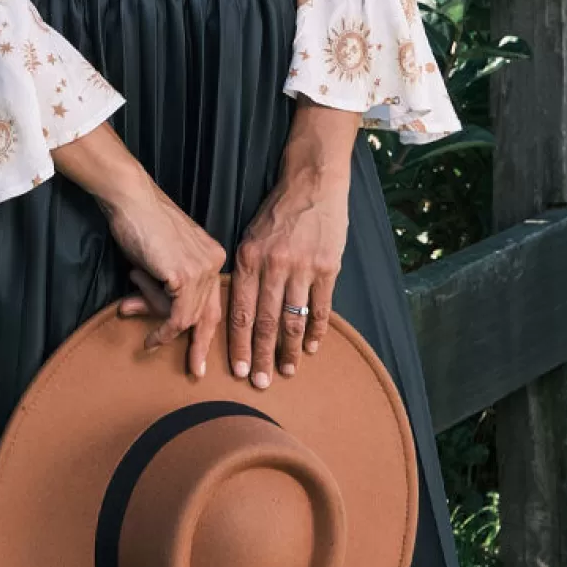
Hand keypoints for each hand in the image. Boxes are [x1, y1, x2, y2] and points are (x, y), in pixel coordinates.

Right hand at [50, 120, 224, 376]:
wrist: (130, 200)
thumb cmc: (138, 224)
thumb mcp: (154, 263)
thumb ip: (153, 289)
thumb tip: (133, 310)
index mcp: (212, 256)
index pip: (211, 300)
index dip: (203, 328)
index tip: (198, 350)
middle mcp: (214, 262)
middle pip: (211, 314)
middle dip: (202, 345)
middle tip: (196, 371)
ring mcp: (203, 269)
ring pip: (188, 316)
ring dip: (161, 325)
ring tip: (140, 326)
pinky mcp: (185, 275)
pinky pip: (177, 316)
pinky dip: (163, 331)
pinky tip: (151, 338)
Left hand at [228, 100, 355, 386]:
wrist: (313, 183)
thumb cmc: (277, 212)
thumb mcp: (249, 236)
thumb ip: (245, 271)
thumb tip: (238, 310)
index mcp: (248, 258)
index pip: (242, 312)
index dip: (240, 345)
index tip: (239, 370)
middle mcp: (274, 266)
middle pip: (267, 323)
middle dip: (262, 357)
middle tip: (260, 383)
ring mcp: (303, 267)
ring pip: (293, 319)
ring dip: (289, 350)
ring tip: (286, 371)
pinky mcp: (328, 267)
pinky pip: (321, 306)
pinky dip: (316, 330)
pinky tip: (310, 348)